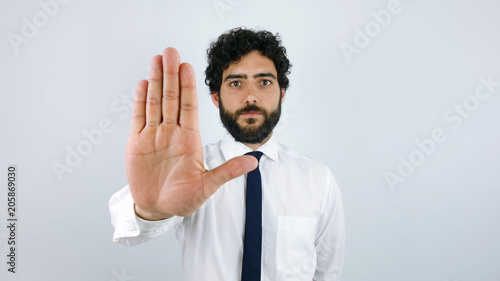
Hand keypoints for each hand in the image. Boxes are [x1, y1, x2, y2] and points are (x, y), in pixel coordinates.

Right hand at [125, 47, 257, 219]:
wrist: (157, 209)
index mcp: (190, 139)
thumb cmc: (183, 199)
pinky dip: (139, 101)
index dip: (188, 86)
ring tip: (156, 60)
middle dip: (171, 75)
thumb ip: (227, 172)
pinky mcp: (137, 143)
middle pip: (171, 98)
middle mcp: (172, 133)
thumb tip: (254, 162)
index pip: (189, 106)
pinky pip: (138, 117)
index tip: (188, 67)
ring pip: (155, 103)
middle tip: (170, 52)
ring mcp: (154, 136)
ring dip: (156, 81)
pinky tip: (143, 84)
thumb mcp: (207, 186)